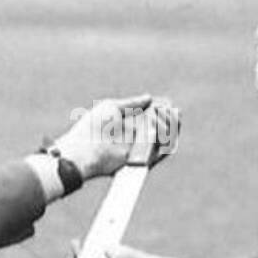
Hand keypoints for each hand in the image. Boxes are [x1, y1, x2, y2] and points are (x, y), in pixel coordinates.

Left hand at [54, 95, 180, 179]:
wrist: (86, 148)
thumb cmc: (93, 127)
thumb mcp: (112, 107)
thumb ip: (132, 103)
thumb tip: (149, 97)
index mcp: (131, 123)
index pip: (155, 116)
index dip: (164, 109)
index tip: (168, 103)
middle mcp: (139, 137)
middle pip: (165, 126)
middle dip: (170, 116)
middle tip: (169, 109)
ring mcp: (142, 149)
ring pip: (168, 138)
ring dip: (170, 125)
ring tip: (162, 116)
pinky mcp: (144, 160)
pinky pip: (163, 151)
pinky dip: (167, 138)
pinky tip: (161, 126)